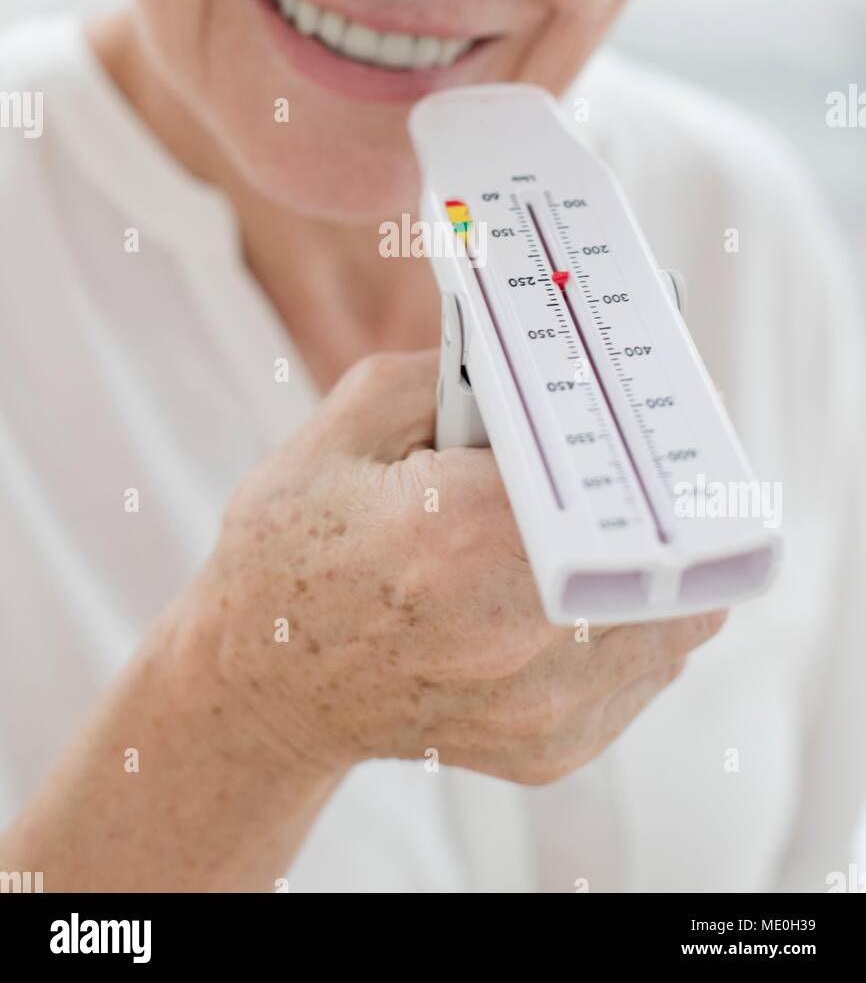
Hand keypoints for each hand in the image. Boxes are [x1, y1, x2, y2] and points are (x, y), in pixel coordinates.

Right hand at [192, 350, 726, 785]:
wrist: (265, 687)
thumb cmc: (291, 552)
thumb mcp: (341, 430)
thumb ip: (443, 369)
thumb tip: (533, 347)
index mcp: (460, 532)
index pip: (608, 465)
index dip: (629, 431)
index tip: (631, 408)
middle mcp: (515, 629)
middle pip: (660, 539)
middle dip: (649, 493)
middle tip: (626, 463)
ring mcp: (542, 702)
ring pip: (677, 613)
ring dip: (652, 561)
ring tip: (598, 530)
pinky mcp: (555, 748)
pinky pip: (649, 668)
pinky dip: (632, 621)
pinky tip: (579, 592)